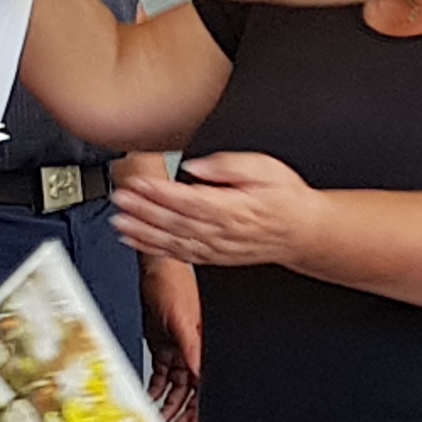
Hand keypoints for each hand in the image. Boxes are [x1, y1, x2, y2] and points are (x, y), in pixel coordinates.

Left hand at [115, 152, 319, 270]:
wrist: (302, 232)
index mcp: (232, 207)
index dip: (160, 193)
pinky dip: (155, 249)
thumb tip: (195, 166)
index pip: (188, 199)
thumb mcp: (265, 168)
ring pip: (172, 241)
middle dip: (143, 210)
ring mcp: (215, 247)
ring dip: (143, 232)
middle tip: (120, 198)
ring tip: (119, 222)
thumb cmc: (284, 198)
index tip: (138, 183)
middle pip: (175, 221)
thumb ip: (228, 165)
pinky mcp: (212, 256)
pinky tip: (136, 242)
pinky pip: (179, 255)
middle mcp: (220, 231)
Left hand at [141, 249, 202, 421]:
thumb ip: (192, 347)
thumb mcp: (183, 319)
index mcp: (205, 344)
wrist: (156, 270)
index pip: (207, 381)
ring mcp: (179, 348)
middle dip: (185, 408)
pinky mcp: (164, 345)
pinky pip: (162, 373)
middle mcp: (194, 349)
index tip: (195, 421)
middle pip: (193, 388)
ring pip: (177, 384)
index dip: (203, 403)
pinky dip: (156, 387)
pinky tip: (151, 398)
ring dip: (169, 402)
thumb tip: (199, 373)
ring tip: (162, 417)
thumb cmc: (175, 284)